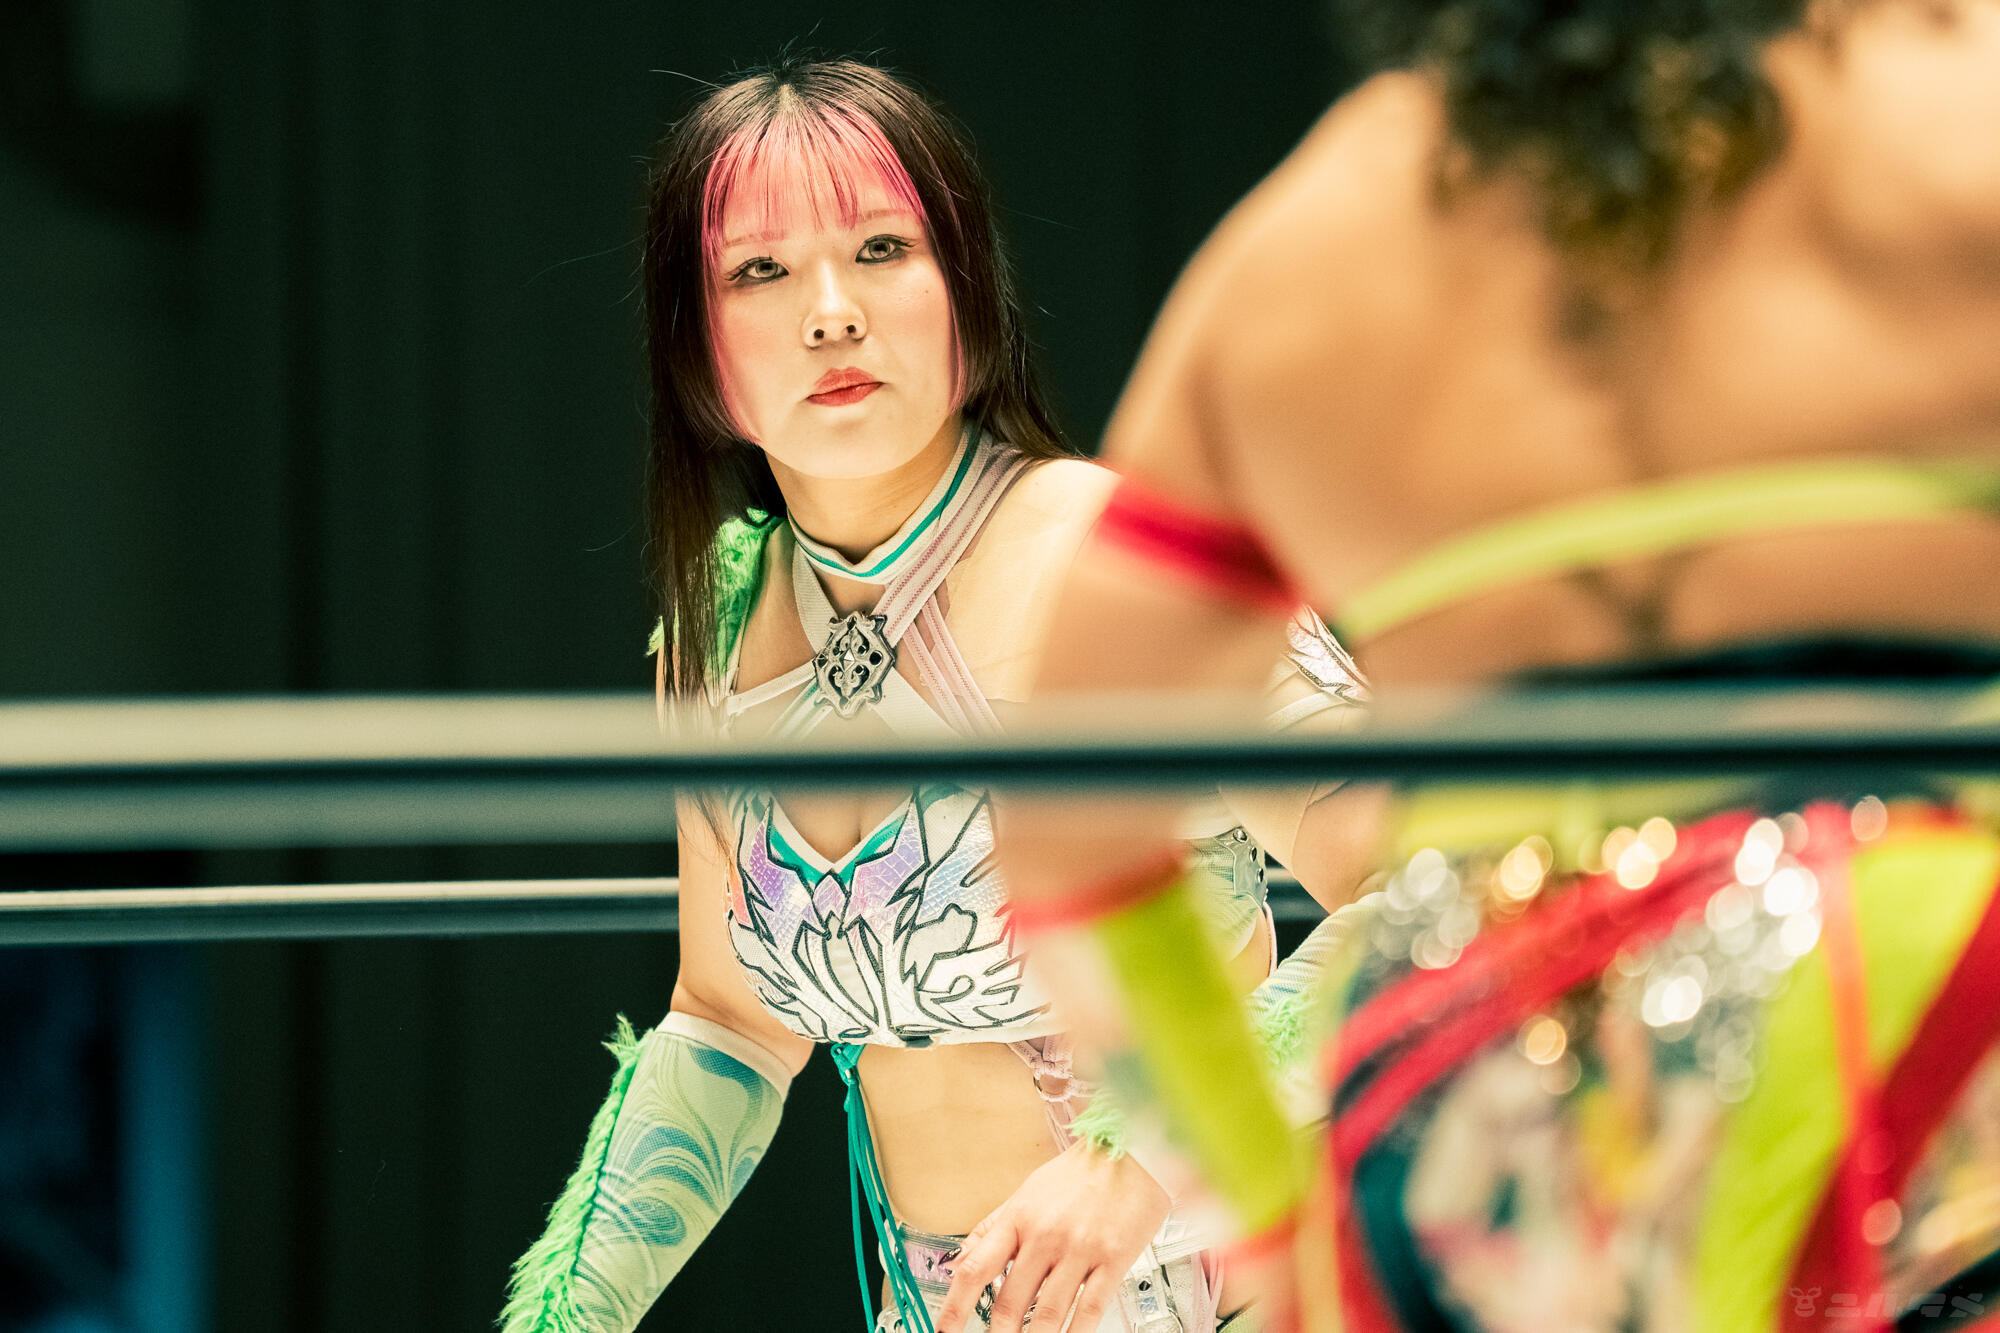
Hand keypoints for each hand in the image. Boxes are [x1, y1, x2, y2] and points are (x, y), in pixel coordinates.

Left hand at [935, 1140, 1170, 1331]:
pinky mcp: (1113, 1260)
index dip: (956, 1306)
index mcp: (1019, 1217)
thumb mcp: (1026, 1193)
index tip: (944, 1330)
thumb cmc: (1079, 1173)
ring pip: (1048, 1314)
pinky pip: (1089, 1309)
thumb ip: (992, 1229)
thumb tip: (960, 1261)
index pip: (976, 1268)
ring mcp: (1080, 1249)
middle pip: (1010, 1301)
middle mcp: (1045, 1235)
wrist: (1133, 1150)